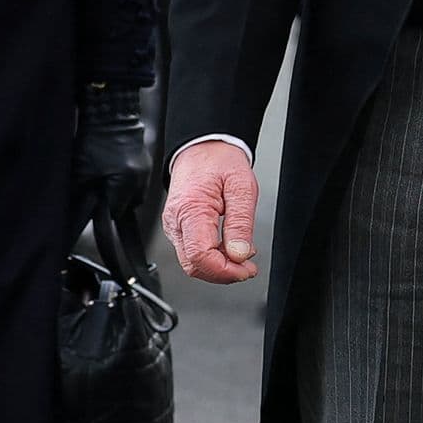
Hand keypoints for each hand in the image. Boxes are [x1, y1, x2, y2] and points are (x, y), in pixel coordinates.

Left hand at [73, 83, 146, 214]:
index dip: (103, 210)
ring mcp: (147, 169)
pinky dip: (129, 181)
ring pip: (136, 194)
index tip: (96, 204)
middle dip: (115, 202)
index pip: (116, 210)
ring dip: (123, 193)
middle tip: (101, 193)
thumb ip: (80, 191)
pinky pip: (139, 181)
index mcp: (127, 182)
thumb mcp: (82, 168)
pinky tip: (116, 172)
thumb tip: (80, 206)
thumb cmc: (96, 137)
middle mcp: (141, 178)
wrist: (110, 113)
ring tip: (108, 182)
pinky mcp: (147, 161)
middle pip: (129, 205)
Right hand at [163, 138, 260, 283]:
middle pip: (193, 266)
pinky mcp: (178, 229)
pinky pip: (192, 252)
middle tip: (248, 267)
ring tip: (241, 255)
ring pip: (192, 263)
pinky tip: (229, 248)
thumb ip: (241, 223)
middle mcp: (176, 221)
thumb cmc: (219, 162)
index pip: (200, 256)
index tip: (246, 270)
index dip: (225, 271)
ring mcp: (174, 227)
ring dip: (218, 267)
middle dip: (223, 274)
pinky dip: (212, 258)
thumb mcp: (241, 187)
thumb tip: (240, 254)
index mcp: (190, 209)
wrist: (203, 148)